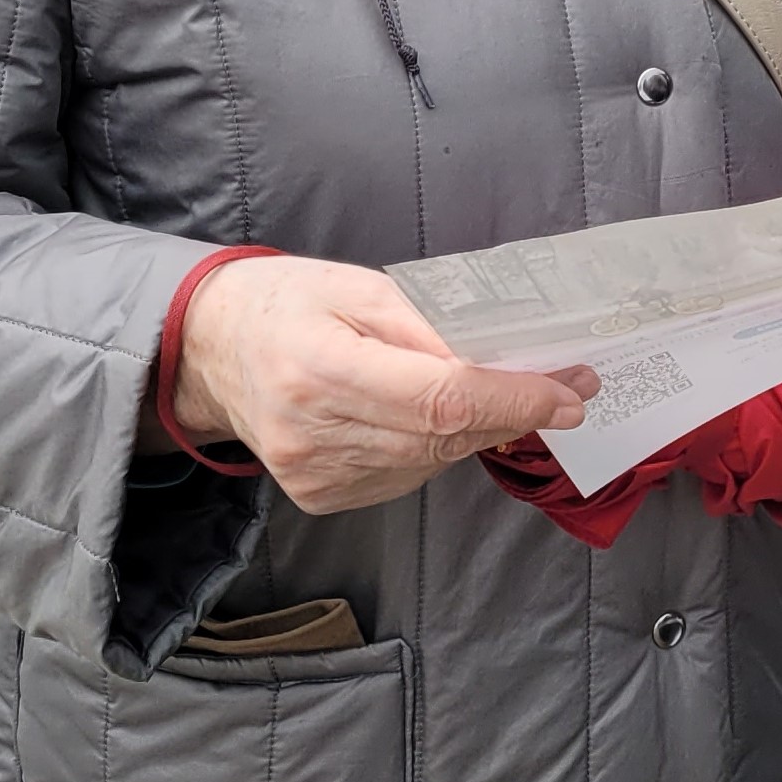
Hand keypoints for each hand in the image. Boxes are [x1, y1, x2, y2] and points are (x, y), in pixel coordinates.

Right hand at [172, 256, 598, 518]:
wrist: (213, 349)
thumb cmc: (287, 304)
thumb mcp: (359, 286)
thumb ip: (432, 323)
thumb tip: (506, 359)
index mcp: (318, 367)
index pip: (441, 399)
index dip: (513, 400)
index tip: (568, 393)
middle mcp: (312, 432)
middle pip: (443, 436)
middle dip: (513, 412)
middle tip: (563, 388)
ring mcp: (313, 473)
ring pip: (431, 460)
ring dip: (475, 430)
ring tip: (490, 392)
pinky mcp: (320, 495)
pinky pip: (405, 475)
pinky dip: (433, 446)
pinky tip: (423, 416)